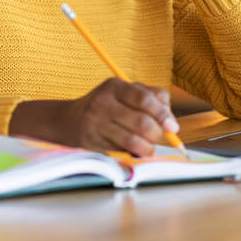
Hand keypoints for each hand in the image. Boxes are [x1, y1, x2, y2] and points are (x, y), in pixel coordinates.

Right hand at [9, 78, 179, 155]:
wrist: (67, 120)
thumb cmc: (106, 105)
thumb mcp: (124, 92)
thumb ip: (151, 97)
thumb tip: (170, 120)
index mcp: (114, 86)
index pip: (145, 99)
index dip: (163, 114)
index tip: (173, 127)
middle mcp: (103, 103)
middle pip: (142, 122)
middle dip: (157, 134)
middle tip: (160, 138)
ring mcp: (95, 124)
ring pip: (132, 140)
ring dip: (147, 148)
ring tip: (150, 149)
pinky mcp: (91, 142)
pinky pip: (120, 151)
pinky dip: (133, 154)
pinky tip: (135, 152)